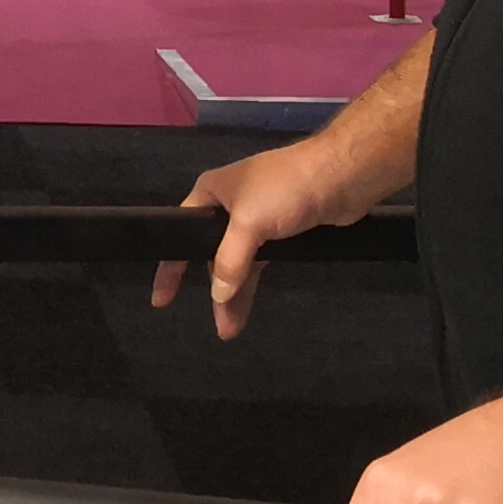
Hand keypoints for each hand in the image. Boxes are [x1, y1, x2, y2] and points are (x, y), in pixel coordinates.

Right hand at [156, 137, 361, 339]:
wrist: (341, 175)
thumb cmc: (285, 189)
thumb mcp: (249, 223)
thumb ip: (229, 262)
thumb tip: (218, 297)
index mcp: (210, 194)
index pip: (180, 233)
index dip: (170, 267)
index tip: (161, 300)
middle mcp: (228, 205)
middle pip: (211, 253)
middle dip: (213, 289)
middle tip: (215, 324)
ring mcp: (256, 217)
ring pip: (238, 262)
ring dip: (235, 292)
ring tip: (231, 328)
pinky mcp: (281, 229)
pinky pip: (259, 261)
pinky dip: (253, 281)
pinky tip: (248, 302)